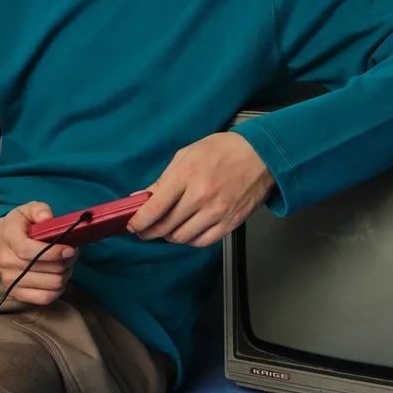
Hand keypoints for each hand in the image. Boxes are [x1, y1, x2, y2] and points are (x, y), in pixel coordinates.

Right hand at [0, 201, 77, 304]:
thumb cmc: (17, 226)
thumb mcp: (26, 210)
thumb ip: (39, 210)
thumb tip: (48, 218)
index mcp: (8, 238)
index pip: (29, 250)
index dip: (53, 253)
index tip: (70, 249)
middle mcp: (7, 262)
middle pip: (45, 270)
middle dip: (66, 262)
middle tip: (73, 253)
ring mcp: (11, 280)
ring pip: (49, 285)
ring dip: (65, 275)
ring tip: (67, 264)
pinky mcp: (17, 294)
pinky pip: (44, 298)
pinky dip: (58, 289)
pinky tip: (60, 277)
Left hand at [126, 132, 274, 246]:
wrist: (261, 155)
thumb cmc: (222, 150)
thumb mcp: (187, 154)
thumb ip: (163, 179)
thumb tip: (141, 197)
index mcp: (187, 175)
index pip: (155, 207)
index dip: (139, 221)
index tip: (132, 224)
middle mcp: (201, 196)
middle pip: (166, 226)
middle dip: (149, 232)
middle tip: (144, 230)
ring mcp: (217, 212)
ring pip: (182, 237)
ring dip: (169, 236)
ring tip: (165, 228)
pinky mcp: (230, 223)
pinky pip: (203, 241)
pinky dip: (190, 240)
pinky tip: (186, 231)